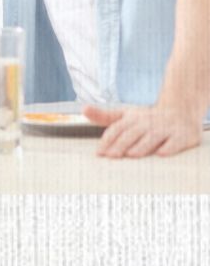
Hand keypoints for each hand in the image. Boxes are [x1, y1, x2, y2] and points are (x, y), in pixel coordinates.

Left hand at [83, 102, 204, 157]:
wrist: (180, 111)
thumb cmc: (146, 119)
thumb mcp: (125, 115)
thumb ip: (104, 116)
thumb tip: (83, 109)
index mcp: (133, 118)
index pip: (117, 128)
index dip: (108, 140)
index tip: (99, 153)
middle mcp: (148, 122)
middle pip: (132, 133)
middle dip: (121, 144)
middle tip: (111, 156)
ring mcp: (166, 128)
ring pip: (152, 136)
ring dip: (142, 145)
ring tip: (132, 154)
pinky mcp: (182, 135)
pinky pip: (175, 142)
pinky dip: (169, 147)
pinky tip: (161, 154)